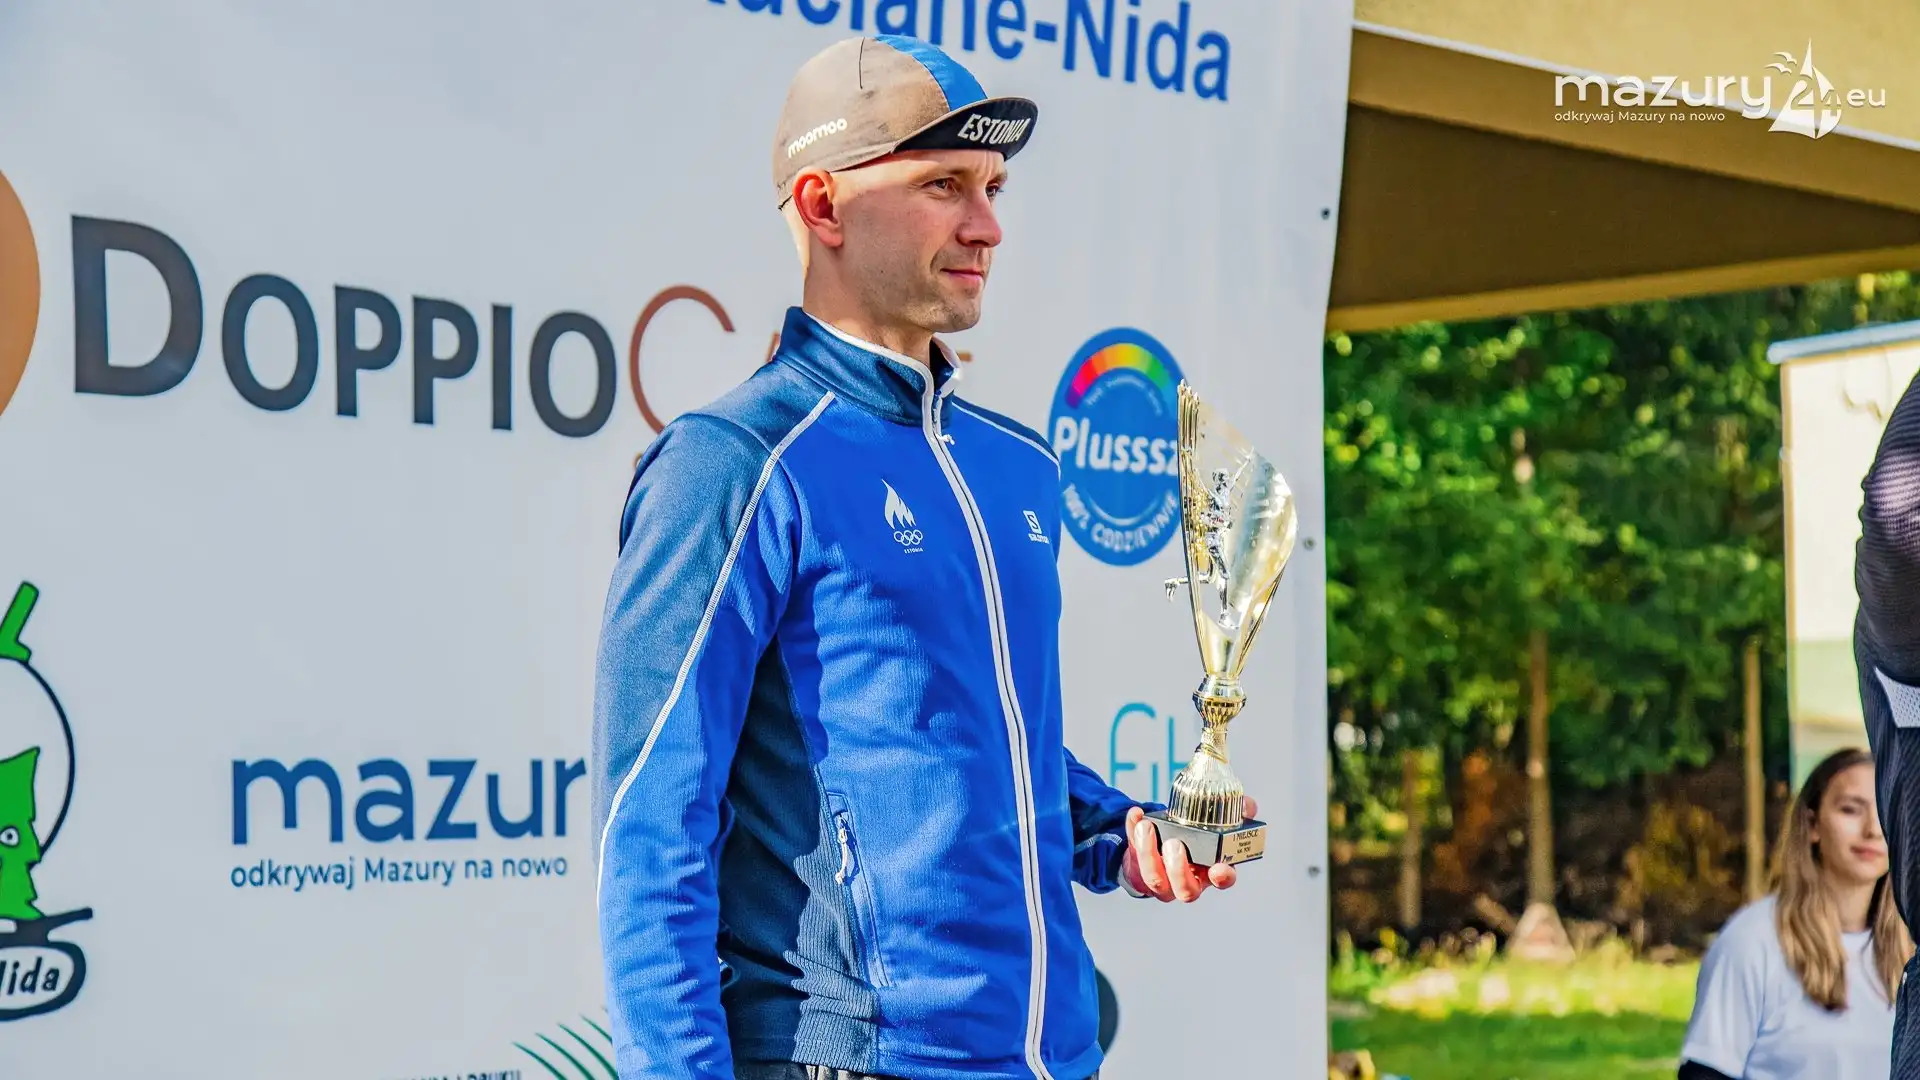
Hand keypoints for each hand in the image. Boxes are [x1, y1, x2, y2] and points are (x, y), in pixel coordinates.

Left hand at [1120, 797, 1256, 902]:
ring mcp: (1162, 879)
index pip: (1222, 880)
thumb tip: (1247, 805)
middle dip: (1179, 870)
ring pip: (1154, 879)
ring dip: (1149, 853)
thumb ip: (1236, 813)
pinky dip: (1132, 833)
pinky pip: (1132, 854)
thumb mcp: (1218, 824)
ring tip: (1147, 828)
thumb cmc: (1197, 837)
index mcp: (1211, 870)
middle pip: (1186, 890)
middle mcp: (1187, 880)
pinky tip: (1136, 815)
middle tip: (1175, 844)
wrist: (1163, 843)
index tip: (1218, 868)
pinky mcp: (1139, 867)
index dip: (1222, 877)